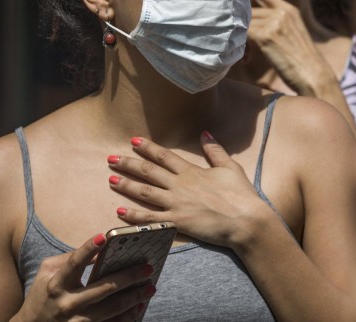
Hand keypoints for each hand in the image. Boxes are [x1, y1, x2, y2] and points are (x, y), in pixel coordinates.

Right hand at [14, 233, 154, 321]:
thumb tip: (100, 249)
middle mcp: (67, 303)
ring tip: (150, 287)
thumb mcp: (48, 272)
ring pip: (110, 310)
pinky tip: (139, 307)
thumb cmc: (42, 295)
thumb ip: (70, 258)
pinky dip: (126, 317)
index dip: (88, 250)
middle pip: (102, 288)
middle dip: (127, 277)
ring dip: (133, 298)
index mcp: (56, 284)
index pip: (74, 264)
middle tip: (147, 268)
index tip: (104, 237)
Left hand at [107, 133, 271, 249]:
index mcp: (191, 172)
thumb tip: (205, 133)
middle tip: (111, 158)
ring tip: (110, 180)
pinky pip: (150, 218)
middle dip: (128, 164)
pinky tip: (120, 212)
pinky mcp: (176, 223)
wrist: (245, 220)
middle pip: (148, 172)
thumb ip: (215, 150)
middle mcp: (179, 185)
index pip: (164, 156)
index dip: (147, 148)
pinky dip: (133, 216)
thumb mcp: (230, 167)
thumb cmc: (241, 194)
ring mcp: (176, 204)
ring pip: (145, 192)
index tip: (133, 141)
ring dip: (126, 186)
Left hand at [249, 0, 336, 93]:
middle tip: (243, 44)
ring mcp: (274, 22)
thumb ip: (277, 22)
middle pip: (248, 10)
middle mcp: (281, 12)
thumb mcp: (293, 33)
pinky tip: (246, 59)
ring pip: (244, 22)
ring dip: (240, 38)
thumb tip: (252, 19)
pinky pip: (243, 34)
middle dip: (241, 25)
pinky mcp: (266, 36)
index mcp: (288, 9)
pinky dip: (241, 46)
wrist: (314, 75)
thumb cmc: (302, 60)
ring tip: (247, 55)